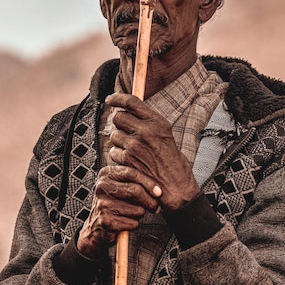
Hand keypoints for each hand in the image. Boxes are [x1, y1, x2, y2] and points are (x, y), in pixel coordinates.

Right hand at [77, 164, 161, 258]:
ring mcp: (102, 204)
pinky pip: (132, 223)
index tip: (159, 192)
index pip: (131, 173)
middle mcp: (102, 187)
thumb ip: (135, 181)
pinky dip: (133, 225)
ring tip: (132, 214)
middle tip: (155, 207)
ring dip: (140, 214)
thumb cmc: (114, 204)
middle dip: (150, 201)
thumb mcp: (121, 187)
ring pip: (136, 209)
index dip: (148, 183)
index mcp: (107, 174)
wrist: (96, 227)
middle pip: (135, 191)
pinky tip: (126, 222)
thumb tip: (158, 189)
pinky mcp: (105, 221)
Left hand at [105, 93, 200, 212]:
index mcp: (157, 122)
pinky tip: (131, 161)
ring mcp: (135, 146)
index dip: (117, 98)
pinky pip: (114, 151)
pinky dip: (119, 156)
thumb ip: (148, 121)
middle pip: (118, 117)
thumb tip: (127, 110)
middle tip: (125, 130)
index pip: (131, 102)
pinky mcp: (127, 160)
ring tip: (132, 149)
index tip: (110, 99)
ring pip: (114, 135)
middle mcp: (146, 131)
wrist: (174, 185)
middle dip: (118, 123)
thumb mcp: (165, 133)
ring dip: (119, 141)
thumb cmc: (171, 160)